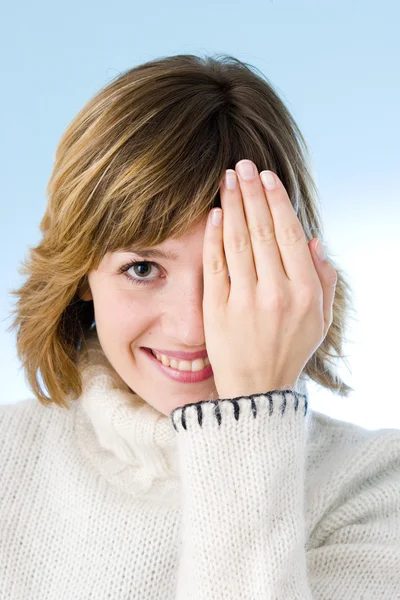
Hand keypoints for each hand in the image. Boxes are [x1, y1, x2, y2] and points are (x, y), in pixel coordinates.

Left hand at [202, 160, 337, 399]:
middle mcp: (276, 293)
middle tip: (243, 165)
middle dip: (252, 192)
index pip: (289, 234)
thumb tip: (314, 239)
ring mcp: (244, 302)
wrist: (257, 388)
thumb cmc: (291, 349)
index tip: (267, 177)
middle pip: (261, 231)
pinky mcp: (217, 310)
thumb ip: (324, 279)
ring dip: (231, 205)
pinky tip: (214, 214)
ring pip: (236, 242)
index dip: (277, 202)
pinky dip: (213, 237)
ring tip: (226, 179)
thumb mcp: (321, 320)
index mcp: (305, 292)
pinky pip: (214, 265)